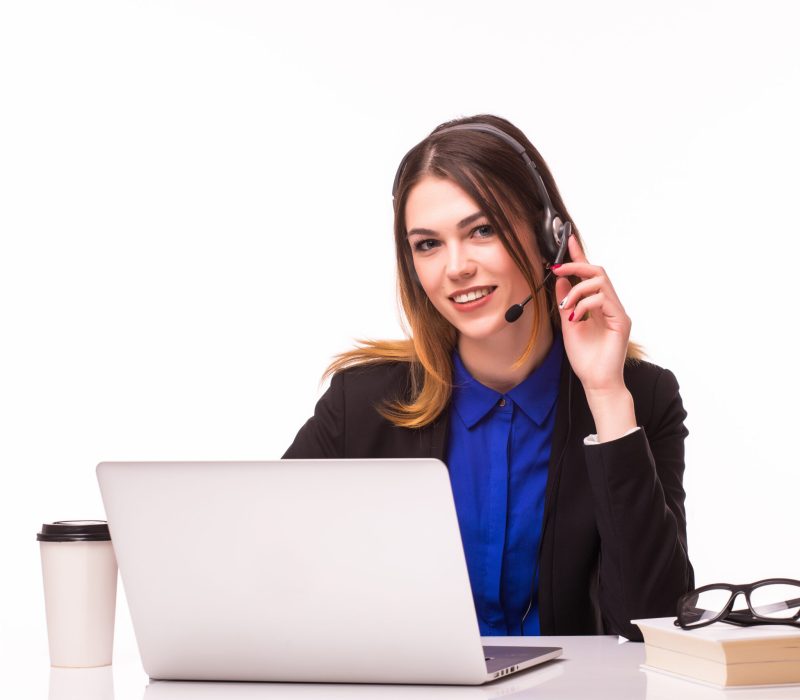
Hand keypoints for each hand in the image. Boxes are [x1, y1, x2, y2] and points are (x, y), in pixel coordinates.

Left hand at [552, 229, 631, 396]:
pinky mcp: (621, 321)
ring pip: (600, 282)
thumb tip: (560, 280)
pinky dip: (584, 304)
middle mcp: (610, 305)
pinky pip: (603, 299)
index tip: (567, 239)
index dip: (579, 255)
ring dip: (577, 290)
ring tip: (566, 308)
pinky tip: (575, 317)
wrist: (596, 381)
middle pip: (597, 271)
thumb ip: (566, 302)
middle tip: (557, 269)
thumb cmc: (585, 358)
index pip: (589, 275)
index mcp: (598, 305)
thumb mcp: (568, 324)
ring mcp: (617, 312)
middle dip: (576, 264)